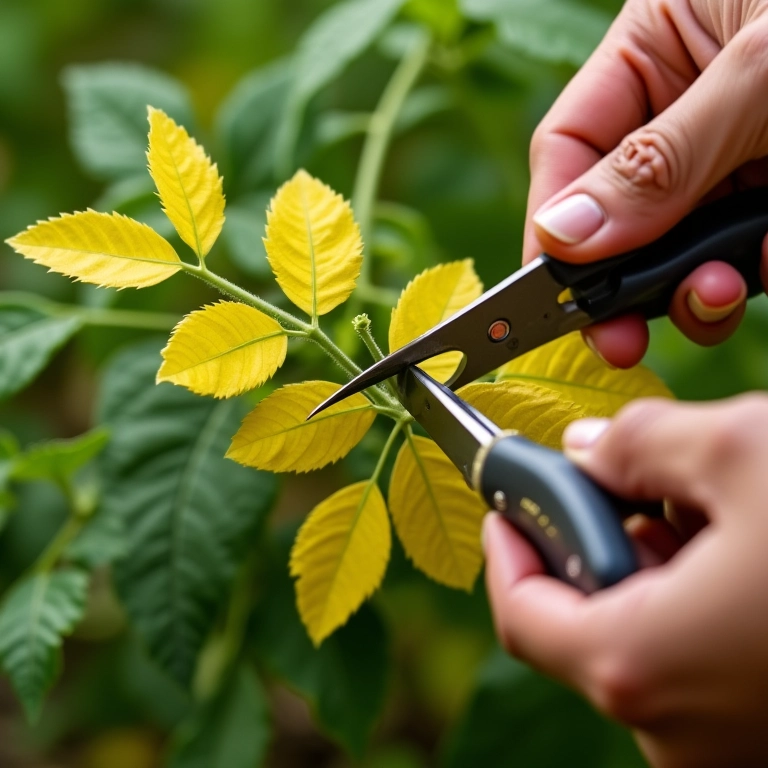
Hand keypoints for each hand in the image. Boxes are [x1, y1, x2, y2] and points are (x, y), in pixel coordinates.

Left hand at [483, 394, 767, 767]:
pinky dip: (704, 596)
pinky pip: (706, 657)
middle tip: (630, 478)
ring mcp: (734, 739)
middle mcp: (680, 728)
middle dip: (601, 536)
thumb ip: (638, 443)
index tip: (508, 497)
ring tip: (713, 502)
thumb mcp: (740, 452)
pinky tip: (750, 541)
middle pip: (588, 616)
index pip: (521, 609)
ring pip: (651, 633)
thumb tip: (587, 447)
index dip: (506, 544)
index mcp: (643, 663)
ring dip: (661, 561)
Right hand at [523, 0, 767, 366]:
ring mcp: (739, 157)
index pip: (570, 149)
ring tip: (714, 294)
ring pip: (678, 246)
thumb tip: (564, 235)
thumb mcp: (763, 69)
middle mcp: (689, 108)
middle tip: (617, 337)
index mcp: (659, 48)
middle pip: (618, 212)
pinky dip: (752, 276)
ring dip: (689, 288)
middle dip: (621, 278)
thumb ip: (660, 159)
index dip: (554, 222)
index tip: (556, 291)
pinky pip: (747, 256)